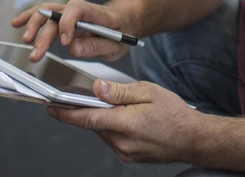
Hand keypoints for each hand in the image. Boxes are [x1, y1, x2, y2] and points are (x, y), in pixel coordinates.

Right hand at [10, 0, 135, 61]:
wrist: (124, 19)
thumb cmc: (121, 31)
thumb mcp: (116, 44)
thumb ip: (96, 46)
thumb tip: (74, 48)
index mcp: (95, 13)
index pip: (77, 10)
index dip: (68, 24)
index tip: (65, 43)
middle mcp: (77, 9)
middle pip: (56, 15)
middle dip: (44, 34)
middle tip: (36, 54)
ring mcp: (68, 12)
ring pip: (45, 12)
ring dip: (32, 24)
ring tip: (25, 40)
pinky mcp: (62, 17)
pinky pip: (43, 14)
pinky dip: (29, 17)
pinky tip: (16, 23)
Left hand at [48, 80, 200, 163]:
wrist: (194, 139)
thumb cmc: (175, 114)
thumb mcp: (148, 92)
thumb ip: (119, 91)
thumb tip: (97, 88)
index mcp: (125, 124)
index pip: (87, 119)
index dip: (66, 114)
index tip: (51, 107)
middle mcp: (123, 142)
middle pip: (94, 124)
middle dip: (89, 110)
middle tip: (91, 97)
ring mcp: (126, 152)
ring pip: (103, 131)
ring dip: (104, 119)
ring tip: (120, 107)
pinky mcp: (130, 156)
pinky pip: (112, 139)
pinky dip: (113, 127)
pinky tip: (126, 118)